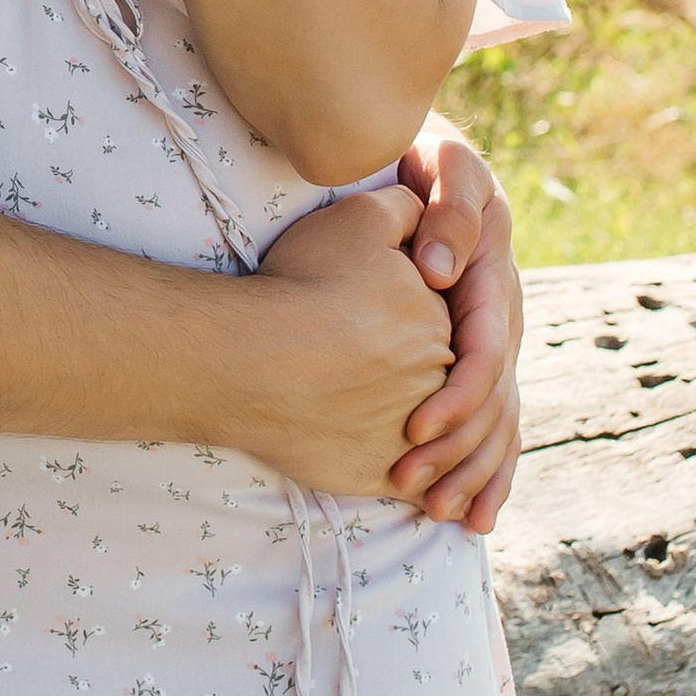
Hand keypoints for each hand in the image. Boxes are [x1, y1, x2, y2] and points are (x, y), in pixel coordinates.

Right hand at [250, 181, 454, 494]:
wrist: (249, 355)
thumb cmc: (304, 285)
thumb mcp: (359, 219)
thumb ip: (405, 207)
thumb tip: (424, 208)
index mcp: (446, 326)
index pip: (445, 326)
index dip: (415, 320)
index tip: (381, 319)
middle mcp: (440, 385)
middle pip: (440, 385)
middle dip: (430, 386)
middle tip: (395, 382)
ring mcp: (412, 437)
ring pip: (434, 442)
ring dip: (434, 448)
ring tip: (401, 437)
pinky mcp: (383, 477)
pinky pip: (412, 488)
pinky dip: (417, 487)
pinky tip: (405, 484)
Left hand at [386, 122, 522, 532]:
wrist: (423, 163)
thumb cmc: (424, 159)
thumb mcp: (444, 165)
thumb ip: (449, 206)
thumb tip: (441, 269)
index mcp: (493, 277)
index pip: (484, 350)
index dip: (456, 396)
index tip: (415, 431)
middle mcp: (501, 315)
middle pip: (493, 400)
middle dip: (457, 451)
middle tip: (412, 488)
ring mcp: (492, 338)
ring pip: (498, 421)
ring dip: (472, 472)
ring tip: (439, 514)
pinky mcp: (475, 354)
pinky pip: (492, 421)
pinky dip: (486, 469)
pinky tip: (473, 512)